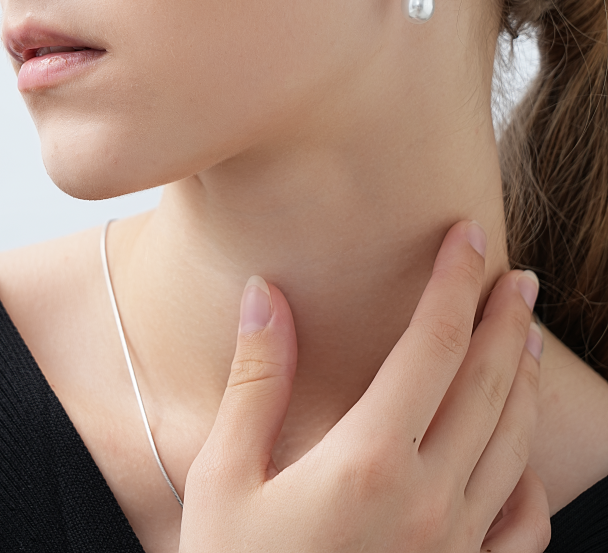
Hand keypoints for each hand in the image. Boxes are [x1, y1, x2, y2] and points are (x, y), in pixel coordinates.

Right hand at [179, 221, 549, 552]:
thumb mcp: (225, 480)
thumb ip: (255, 381)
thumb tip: (263, 295)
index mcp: (370, 461)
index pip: (433, 344)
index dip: (454, 282)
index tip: (469, 235)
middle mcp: (428, 500)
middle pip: (488, 385)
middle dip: (506, 321)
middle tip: (518, 276)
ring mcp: (454, 550)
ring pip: (513, 444)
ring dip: (525, 381)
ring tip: (528, 338)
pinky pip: (521, 527)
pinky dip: (531, 479)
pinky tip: (522, 455)